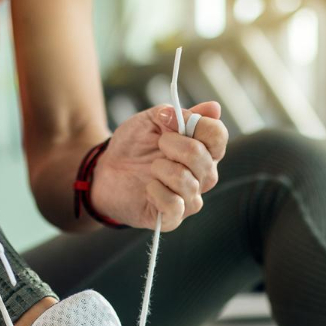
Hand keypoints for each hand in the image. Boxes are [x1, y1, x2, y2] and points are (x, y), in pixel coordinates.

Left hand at [89, 101, 226, 229]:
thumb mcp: (153, 120)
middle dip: (174, 146)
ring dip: (161, 169)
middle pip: (203, 159)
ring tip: (151, 167)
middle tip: (158, 144)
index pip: (218, 136)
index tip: (166, 119)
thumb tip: (214, 108)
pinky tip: (148, 187)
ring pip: (187, 183)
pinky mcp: (172, 218)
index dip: (196, 124)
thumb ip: (181, 113)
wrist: (107, 169)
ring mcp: (189, 199)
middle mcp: (203, 176)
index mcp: (204, 150)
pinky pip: (174, 205)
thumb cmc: (134, 145)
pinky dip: (157, 192)